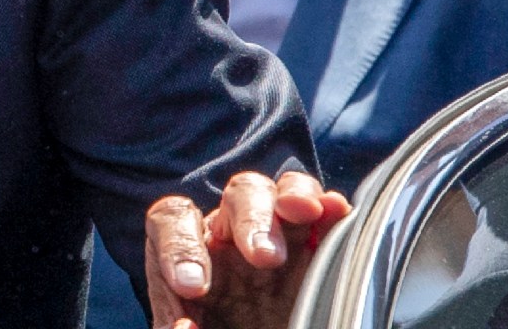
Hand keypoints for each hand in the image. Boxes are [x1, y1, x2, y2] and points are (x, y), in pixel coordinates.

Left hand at [145, 171, 349, 328]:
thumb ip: (177, 325)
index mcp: (192, 250)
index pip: (172, 221)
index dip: (179, 245)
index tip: (191, 286)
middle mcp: (232, 232)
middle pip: (236, 196)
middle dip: (250, 221)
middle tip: (264, 258)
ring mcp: (276, 233)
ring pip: (279, 192)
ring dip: (290, 197)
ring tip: (303, 212)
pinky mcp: (314, 244)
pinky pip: (322, 209)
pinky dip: (329, 206)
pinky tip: (335, 210)